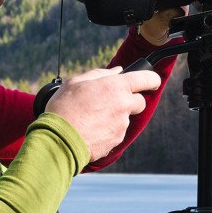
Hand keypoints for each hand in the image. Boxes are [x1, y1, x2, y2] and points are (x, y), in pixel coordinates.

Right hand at [45, 67, 161, 162]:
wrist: (59, 139)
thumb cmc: (64, 108)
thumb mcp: (76, 82)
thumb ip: (100, 74)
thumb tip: (117, 72)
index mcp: (116, 87)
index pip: (147, 79)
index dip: (152, 79)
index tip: (151, 81)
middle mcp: (123, 106)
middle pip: (140, 101)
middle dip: (131, 100)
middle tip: (111, 100)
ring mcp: (121, 125)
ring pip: (125, 118)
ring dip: (114, 116)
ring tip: (91, 117)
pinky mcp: (116, 141)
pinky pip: (116, 132)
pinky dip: (107, 130)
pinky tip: (90, 129)